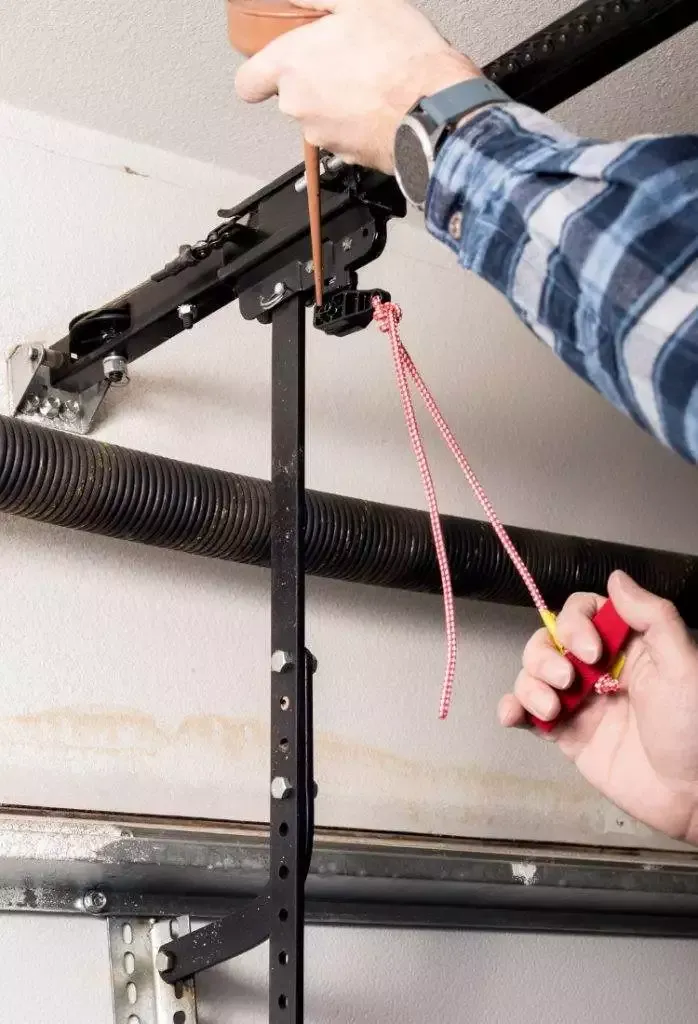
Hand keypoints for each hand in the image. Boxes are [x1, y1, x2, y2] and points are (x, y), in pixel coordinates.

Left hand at [235, 0, 479, 172]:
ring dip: (336, 101)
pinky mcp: (348, 156)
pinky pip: (344, 135)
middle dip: (312, 80)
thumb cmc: (400, 56)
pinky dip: (357, 122)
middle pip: (290, 95)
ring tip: (371, 79)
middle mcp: (298, 106)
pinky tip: (382, 103)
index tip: (274, 65)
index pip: (246, 83)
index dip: (258, 75)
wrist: (436, 109)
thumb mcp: (360, 1)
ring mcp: (323, 135)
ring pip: (319, 116)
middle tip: (344, 58)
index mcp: (290, 66)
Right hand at [499, 571, 697, 844]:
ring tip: (551, 709)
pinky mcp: (567, 735)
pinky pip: (527, 713)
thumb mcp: (684, 664)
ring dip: (529, 684)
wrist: (693, 796)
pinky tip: (513, 714)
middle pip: (548, 640)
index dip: (575, 624)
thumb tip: (615, 577)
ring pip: (532, 674)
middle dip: (545, 656)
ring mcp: (580, 701)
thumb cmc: (695, 729)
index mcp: (627, 646)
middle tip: (568, 680)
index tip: (591, 651)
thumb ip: (652, 617)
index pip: (582, 612)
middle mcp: (599, 669)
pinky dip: (512, 708)